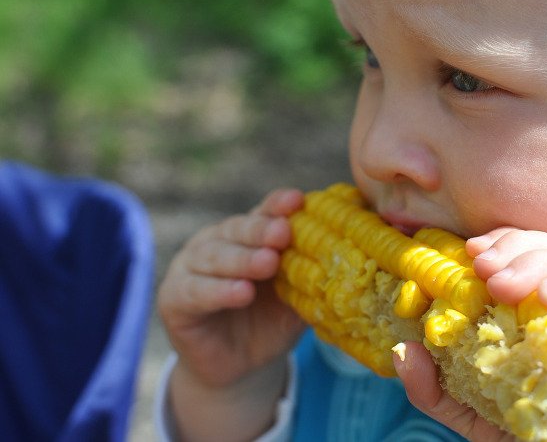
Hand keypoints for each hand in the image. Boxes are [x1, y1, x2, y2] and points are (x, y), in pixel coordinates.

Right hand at [157, 188, 306, 387]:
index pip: (263, 213)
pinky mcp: (174, 298)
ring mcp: (190, 267)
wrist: (241, 366)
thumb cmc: (272, 321)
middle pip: (237, 229)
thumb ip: (313, 273)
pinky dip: (219, 291)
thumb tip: (350, 253)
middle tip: (284, 233)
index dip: (278, 206)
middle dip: (261, 230)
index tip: (298, 201)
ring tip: (268, 263)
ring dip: (242, 259)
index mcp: (247, 234)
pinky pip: (195, 291)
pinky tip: (241, 292)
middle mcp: (216, 242)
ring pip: (214, 256)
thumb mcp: (297, 296)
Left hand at [394, 227, 546, 440]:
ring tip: (503, 284)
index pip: (537, 252)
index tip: (471, 250)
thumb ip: (436, 387)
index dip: (507, 241)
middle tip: (483, 269)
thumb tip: (405, 351)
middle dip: (519, 249)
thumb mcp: (471, 412)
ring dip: (543, 263)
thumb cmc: (525, 440)